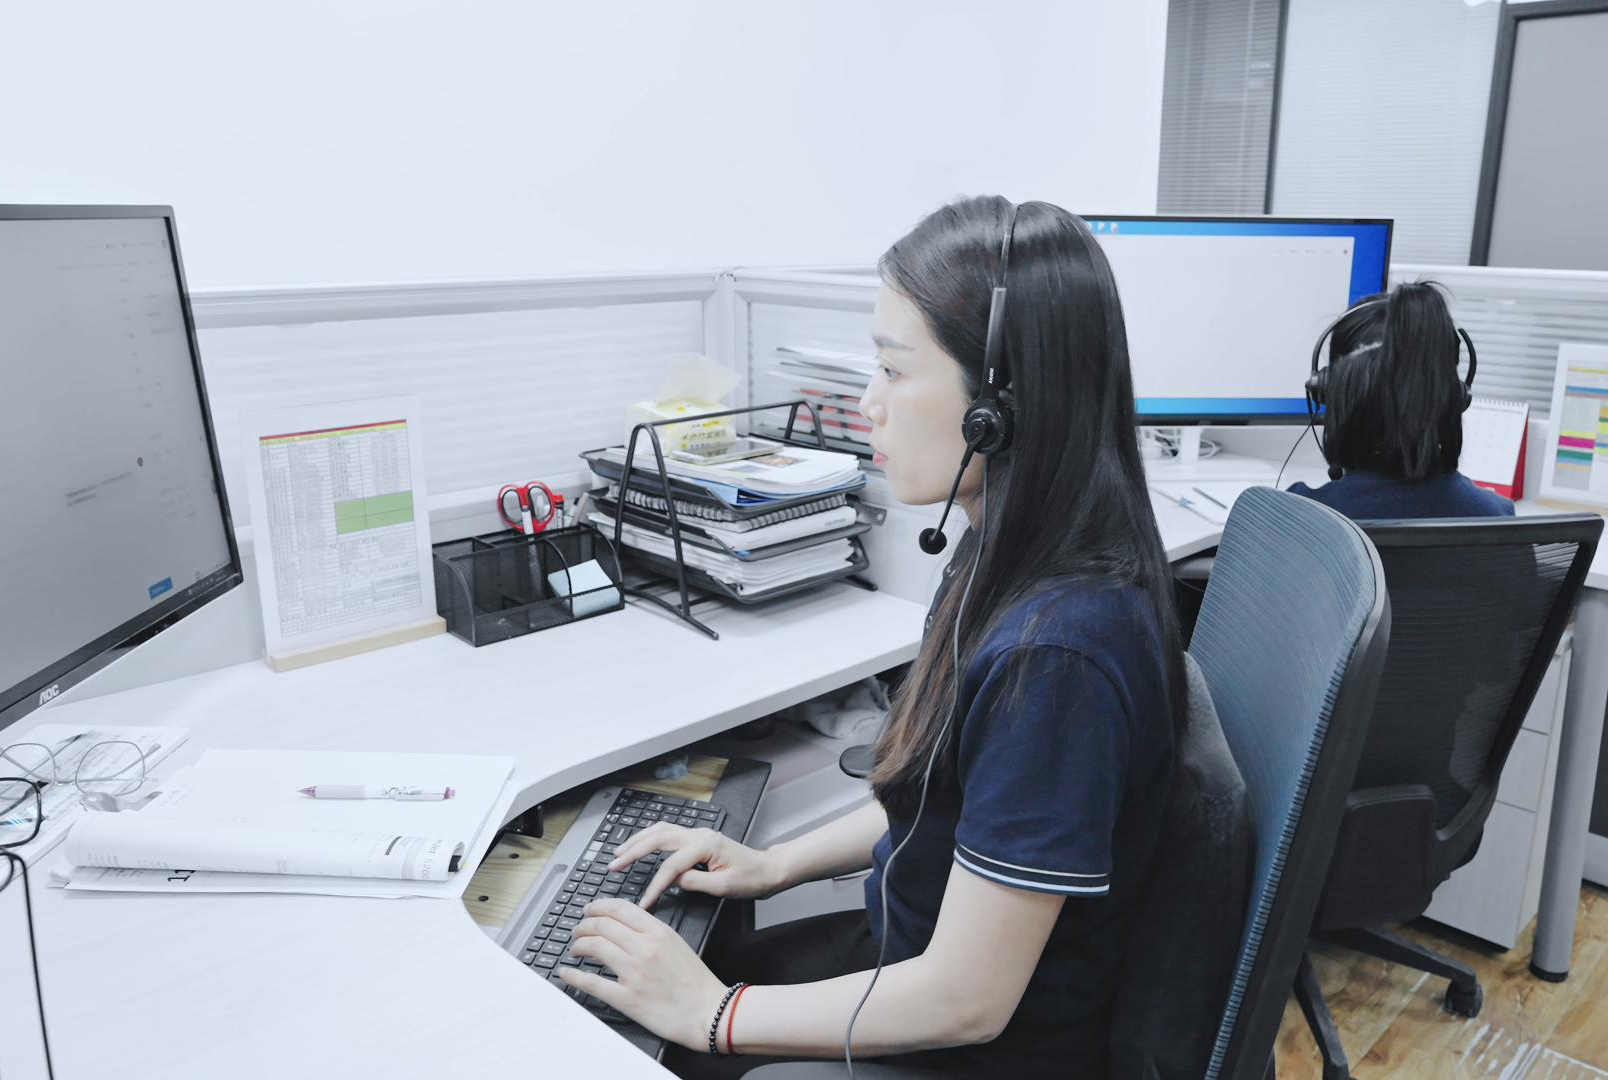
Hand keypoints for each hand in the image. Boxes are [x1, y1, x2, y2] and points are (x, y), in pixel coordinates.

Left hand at [559, 898, 728, 1050]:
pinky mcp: (627, 999)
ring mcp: (634, 973)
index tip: (589, 910)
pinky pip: (592, 982)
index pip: (619, 908)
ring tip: (575, 948)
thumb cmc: (696, 981)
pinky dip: (574, 976)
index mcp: (658, 932)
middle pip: (602, 925)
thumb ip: (652, 931)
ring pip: (594, 947)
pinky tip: (566, 972)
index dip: (597, 906)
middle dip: (584, 924)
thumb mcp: (677, 943)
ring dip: (578, 945)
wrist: (709, 1011)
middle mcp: (644, 948)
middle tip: (578, 930)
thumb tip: (625, 925)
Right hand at [609, 823, 783, 908]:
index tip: (643, 902)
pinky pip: (667, 833)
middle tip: (614, 865)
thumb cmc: (751, 879)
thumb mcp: (724, 887)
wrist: (767, 870)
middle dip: (633, 851)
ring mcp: (698, 833)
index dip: (655, 885)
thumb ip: (695, 882)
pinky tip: (639, 845)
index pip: (671, 866)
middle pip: (658, 838)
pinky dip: (649, 838)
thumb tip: (673, 880)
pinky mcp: (697, 838)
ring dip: (638, 840)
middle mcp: (699, 834)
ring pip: (660, 830)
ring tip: (619, 852)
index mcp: (705, 845)